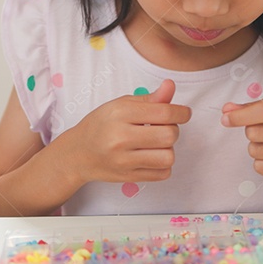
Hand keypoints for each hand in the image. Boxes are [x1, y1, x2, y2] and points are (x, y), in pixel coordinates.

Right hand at [61, 79, 190, 184]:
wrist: (78, 153)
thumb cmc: (102, 125)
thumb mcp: (121, 104)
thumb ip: (149, 98)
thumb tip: (171, 85)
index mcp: (120, 114)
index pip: (164, 113)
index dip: (181, 113)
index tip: (183, 113)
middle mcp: (121, 138)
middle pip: (169, 135)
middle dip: (173, 130)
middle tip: (163, 128)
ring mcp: (124, 160)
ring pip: (168, 157)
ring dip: (168, 149)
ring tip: (156, 144)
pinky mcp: (129, 177)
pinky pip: (163, 173)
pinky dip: (163, 165)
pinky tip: (151, 156)